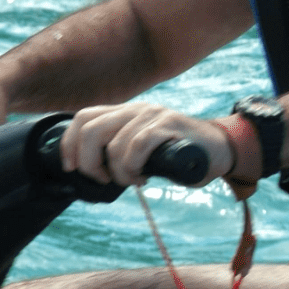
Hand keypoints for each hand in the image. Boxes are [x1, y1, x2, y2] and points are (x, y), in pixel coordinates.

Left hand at [58, 103, 233, 187]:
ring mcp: (153, 115)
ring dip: (119, 172)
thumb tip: (88, 167)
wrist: (219, 150)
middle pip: (91, 130)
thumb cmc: (177, 155)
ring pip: (114, 144)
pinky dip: (134, 167)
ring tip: (134, 179)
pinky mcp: (169, 125)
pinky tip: (144, 176)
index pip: (83, 118)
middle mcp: (136, 109)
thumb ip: (118, 148)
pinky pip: (137, 146)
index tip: (71, 167)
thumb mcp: (141, 147)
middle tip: (104, 179)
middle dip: (89, 163)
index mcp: (125, 112)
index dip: (69, 144)